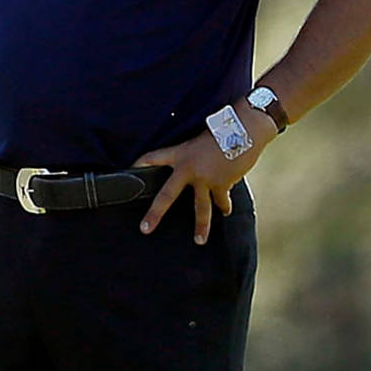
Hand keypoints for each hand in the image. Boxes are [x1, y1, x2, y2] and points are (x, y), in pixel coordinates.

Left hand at [134, 105, 278, 243]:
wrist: (244, 130)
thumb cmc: (221, 129)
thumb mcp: (198, 138)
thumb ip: (190, 154)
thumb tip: (188, 167)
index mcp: (179, 153)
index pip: (152, 158)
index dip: (138, 165)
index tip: (125, 172)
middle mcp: (188, 168)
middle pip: (167, 195)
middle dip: (155, 214)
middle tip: (145, 229)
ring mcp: (205, 179)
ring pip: (201, 208)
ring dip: (201, 226)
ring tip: (198, 241)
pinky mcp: (222, 184)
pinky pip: (221, 201)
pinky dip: (224, 206)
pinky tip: (225, 212)